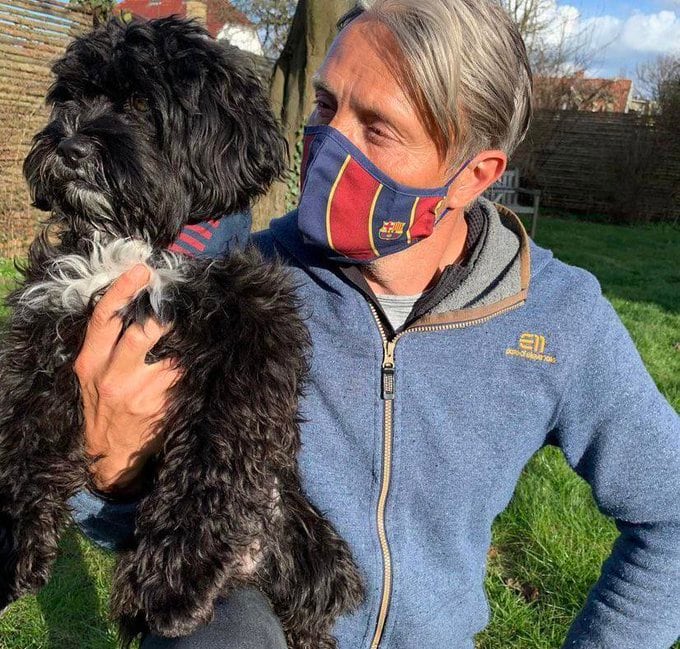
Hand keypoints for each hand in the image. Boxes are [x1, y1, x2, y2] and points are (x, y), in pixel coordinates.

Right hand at [74, 264, 180, 494]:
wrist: (108, 452)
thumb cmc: (101, 405)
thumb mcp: (91, 373)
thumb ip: (106, 344)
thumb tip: (136, 307)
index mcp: (90, 362)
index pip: (103, 318)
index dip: (123, 290)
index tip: (142, 270)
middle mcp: (112, 376)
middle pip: (140, 333)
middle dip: (162, 313)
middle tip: (179, 297)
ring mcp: (139, 392)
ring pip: (171, 355)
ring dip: (188, 338)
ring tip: (202, 321)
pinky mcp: (161, 406)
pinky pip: (184, 376)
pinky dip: (196, 363)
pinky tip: (207, 352)